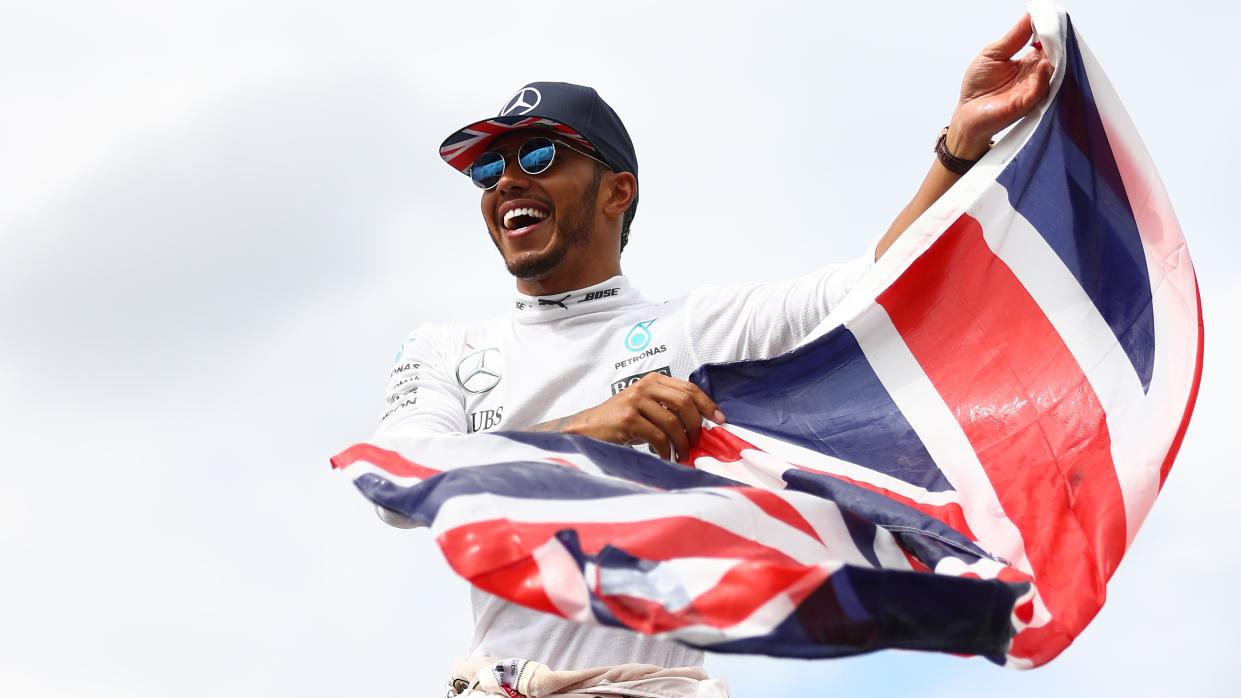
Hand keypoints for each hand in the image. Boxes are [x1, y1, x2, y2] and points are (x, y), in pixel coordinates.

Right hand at [546, 373, 724, 460]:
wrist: (589, 427)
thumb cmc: (623, 420)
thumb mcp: (647, 406)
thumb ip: (669, 407)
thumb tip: (702, 423)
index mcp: (654, 380)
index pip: (689, 388)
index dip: (708, 404)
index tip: (720, 420)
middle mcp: (645, 386)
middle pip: (685, 402)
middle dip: (696, 425)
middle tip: (697, 442)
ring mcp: (635, 401)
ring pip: (672, 422)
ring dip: (682, 442)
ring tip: (682, 454)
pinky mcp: (628, 418)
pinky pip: (657, 436)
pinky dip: (665, 449)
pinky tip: (664, 456)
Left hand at [947, 13, 1053, 158]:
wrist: (967, 114)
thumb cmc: (978, 86)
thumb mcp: (993, 53)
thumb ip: (1014, 37)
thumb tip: (1030, 16)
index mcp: (1027, 63)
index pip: (1044, 45)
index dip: (1047, 32)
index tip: (1049, 19)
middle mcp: (1033, 76)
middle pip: (1051, 57)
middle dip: (1054, 42)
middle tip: (1056, 27)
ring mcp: (1031, 89)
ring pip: (1050, 72)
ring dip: (1052, 57)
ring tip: (1053, 42)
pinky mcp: (1025, 103)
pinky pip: (1039, 89)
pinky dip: (1042, 76)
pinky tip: (1041, 64)